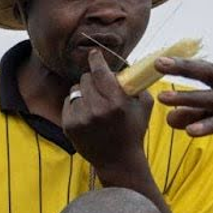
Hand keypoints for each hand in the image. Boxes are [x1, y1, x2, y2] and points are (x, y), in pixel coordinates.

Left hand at [63, 49, 153, 174]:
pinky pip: (68, 102)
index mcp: (116, 102)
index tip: (93, 53)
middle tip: (100, 86)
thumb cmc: (133, 130)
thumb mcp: (143, 105)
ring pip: (75, 90)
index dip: (96, 59)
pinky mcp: (69, 126)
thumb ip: (136, 84)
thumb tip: (126, 65)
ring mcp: (81, 118)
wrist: (118, 160)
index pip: (100, 72)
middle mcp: (97, 109)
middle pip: (86, 78)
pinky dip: (76, 103)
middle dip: (92, 79)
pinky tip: (86, 112)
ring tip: (94, 102)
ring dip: (84, 91)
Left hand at [156, 58, 212, 150]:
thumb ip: (196, 115)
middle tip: (158, 65)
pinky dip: (210, 125)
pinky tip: (190, 130)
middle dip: (185, 69)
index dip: (185, 64)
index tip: (159, 60)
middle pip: (212, 75)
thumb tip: (168, 118)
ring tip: (164, 98)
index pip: (207, 70)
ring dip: (190, 98)